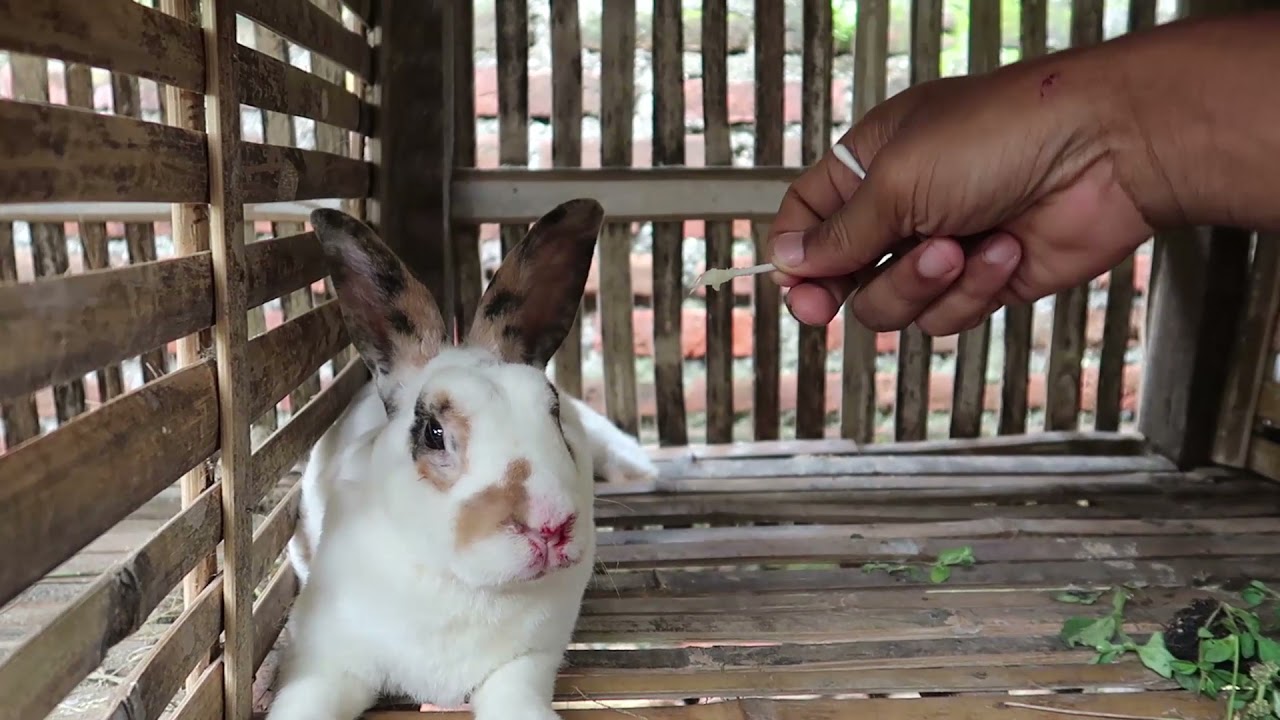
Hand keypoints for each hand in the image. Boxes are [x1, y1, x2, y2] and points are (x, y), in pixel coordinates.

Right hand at [767, 55, 1154, 335]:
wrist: (1104, 153)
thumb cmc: (1003, 133)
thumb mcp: (897, 179)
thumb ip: (839, 232)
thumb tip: (791, 261)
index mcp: (872, 164)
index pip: (808, 216)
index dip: (793, 254)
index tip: (796, 286)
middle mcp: (903, 207)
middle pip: (842, 274)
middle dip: (847, 285)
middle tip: (830, 303)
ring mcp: (942, 248)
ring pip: (892, 305)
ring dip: (919, 284)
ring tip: (957, 247)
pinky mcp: (982, 283)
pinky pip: (946, 316)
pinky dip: (971, 290)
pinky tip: (1004, 250)